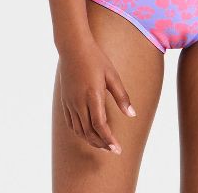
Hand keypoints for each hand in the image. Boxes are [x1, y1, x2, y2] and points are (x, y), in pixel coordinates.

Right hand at [58, 38, 136, 154]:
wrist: (73, 47)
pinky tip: (87, 133)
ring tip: (102, 144)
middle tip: (113, 149)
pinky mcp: (65, 101)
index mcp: (93, 96)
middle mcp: (79, 102)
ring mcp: (70, 102)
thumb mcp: (112, 75)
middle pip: (89, 132)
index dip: (109, 140)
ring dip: (91, 140)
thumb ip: (121, 96)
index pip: (100, 126)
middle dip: (101, 144)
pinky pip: (71, 123)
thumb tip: (132, 114)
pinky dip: (79, 132)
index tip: (117, 149)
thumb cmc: (95, 58)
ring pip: (79, 130)